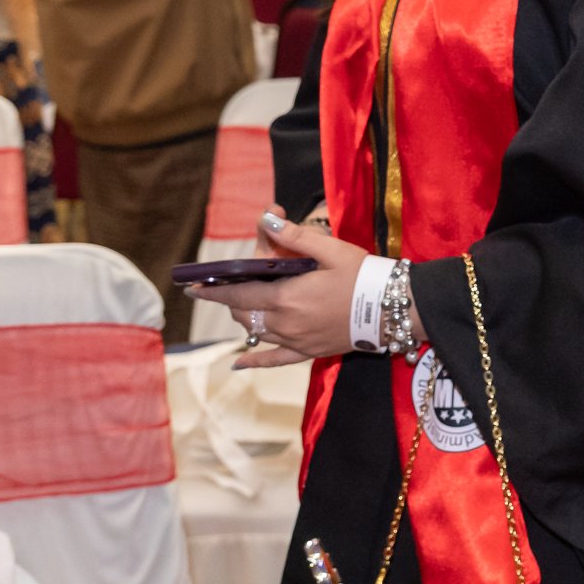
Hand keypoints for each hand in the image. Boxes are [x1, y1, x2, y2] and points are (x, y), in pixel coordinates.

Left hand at [185, 208, 406, 367]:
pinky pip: (275, 360)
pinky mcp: (308, 351)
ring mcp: (295, 340)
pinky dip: (254, 361)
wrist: (392, 308)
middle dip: (233, 299)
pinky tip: (238, 363)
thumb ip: (295, 236)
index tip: (191, 288)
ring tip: (242, 306)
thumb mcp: (330, 249)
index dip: (212, 291)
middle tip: (233, 285)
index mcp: (286, 296)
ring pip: (256, 332)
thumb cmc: (362, 275)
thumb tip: (266, 219)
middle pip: (244, 314)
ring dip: (245, 318)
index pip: (238, 293)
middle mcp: (285, 323)